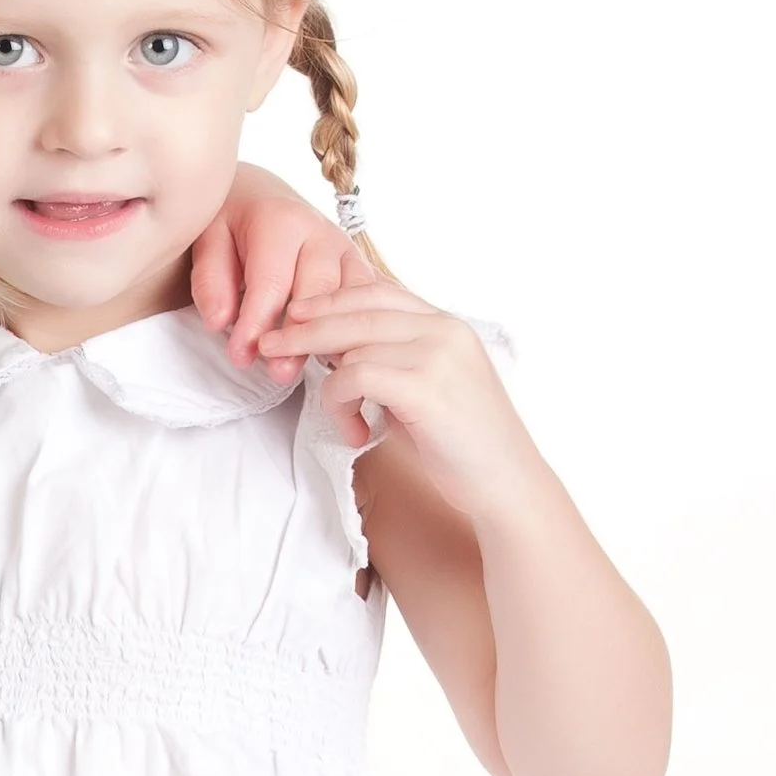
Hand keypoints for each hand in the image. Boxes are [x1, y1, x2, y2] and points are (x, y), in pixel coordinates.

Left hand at [189, 167, 379, 370]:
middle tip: (278, 373)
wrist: (259, 193)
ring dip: (334, 335)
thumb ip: (210, 281)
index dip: (256, 323)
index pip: (271, 281)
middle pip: (317, 291)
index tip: (240, 356)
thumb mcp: (207, 240)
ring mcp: (345, 248)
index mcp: (281, 220)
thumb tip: (220, 323)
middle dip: (299, 336)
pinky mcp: (357, 264)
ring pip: (350, 296)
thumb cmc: (231, 220)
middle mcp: (320, 232)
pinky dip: (358, 325)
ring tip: (315, 367)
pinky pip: (368, 297)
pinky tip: (342, 353)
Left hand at [255, 279, 543, 521]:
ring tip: (340, 415)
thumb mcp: (423, 390)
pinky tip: (356, 432)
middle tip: (270, 342)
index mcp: (446, 324)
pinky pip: (356, 377)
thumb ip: (390, 361)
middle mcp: (443, 329)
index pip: (378, 292)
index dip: (332, 299)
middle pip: (357, 309)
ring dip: (329, 383)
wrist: (506, 484)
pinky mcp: (425, 387)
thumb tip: (337, 350)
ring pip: (351, 345)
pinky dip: (342, 405)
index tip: (297, 314)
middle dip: (305, 325)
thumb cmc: (461, 445)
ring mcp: (437, 355)